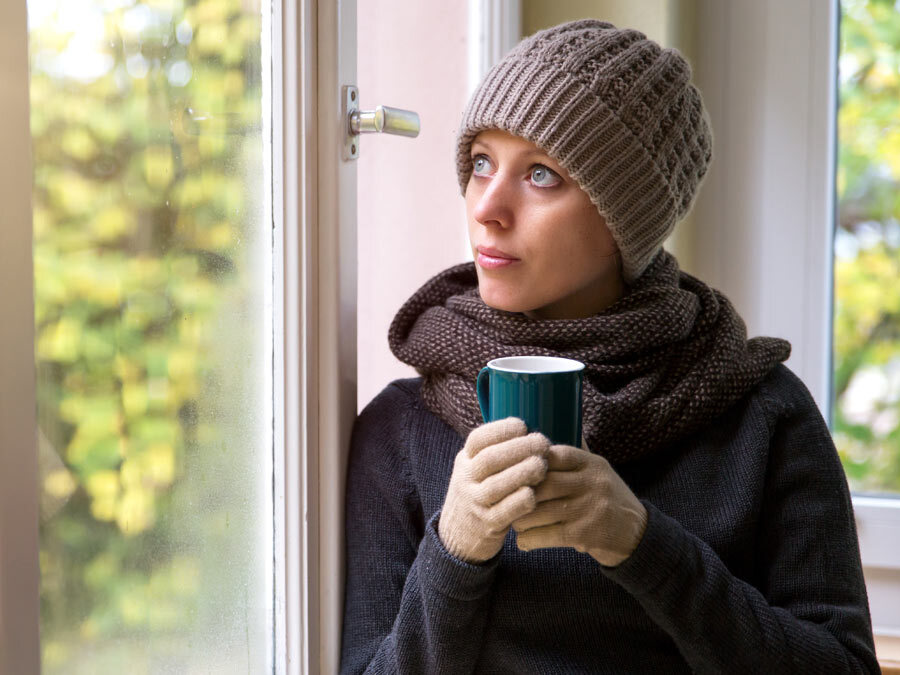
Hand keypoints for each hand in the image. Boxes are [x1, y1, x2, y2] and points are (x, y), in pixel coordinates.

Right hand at [439, 417, 549, 562]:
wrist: (458, 534)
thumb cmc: (479, 492)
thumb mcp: (476, 469)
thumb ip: (496, 451)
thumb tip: (530, 429)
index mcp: (465, 461)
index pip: (477, 440)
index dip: (501, 430)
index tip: (523, 426)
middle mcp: (466, 480)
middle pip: (489, 460)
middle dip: (518, 448)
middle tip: (543, 443)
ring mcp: (474, 503)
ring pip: (495, 486)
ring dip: (522, 473)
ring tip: (543, 465)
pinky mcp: (486, 525)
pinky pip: (503, 513)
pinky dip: (518, 502)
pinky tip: (533, 493)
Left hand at [512, 443, 647, 566]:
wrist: (637, 534)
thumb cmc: (607, 499)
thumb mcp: (598, 471)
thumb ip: (574, 455)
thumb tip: (549, 424)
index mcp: (592, 464)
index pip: (555, 454)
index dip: (530, 460)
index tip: (514, 470)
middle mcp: (592, 483)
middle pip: (544, 483)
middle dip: (520, 493)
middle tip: (505, 499)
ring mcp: (589, 508)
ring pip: (541, 510)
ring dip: (520, 519)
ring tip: (512, 521)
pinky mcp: (585, 534)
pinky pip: (548, 535)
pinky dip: (529, 539)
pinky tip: (522, 541)